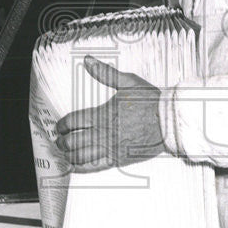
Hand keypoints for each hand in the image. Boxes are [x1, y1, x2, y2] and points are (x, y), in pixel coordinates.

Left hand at [54, 56, 165, 172]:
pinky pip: (94, 167)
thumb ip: (105, 73)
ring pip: (80, 157)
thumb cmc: (150, 101)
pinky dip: (81, 168)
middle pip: (72, 142)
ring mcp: (110, 148)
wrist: (169, 121)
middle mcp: (103, 133)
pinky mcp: (118, 160)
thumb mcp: (128, 82)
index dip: (61, 126)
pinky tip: (75, 166)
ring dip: (68, 155)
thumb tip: (88, 60)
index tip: (59, 127)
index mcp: (102, 114)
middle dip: (61, 142)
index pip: (72, 122)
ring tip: (65, 152)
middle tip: (59, 140)